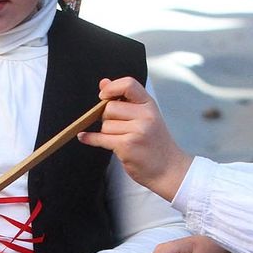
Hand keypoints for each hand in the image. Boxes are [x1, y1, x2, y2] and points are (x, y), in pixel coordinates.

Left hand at [77, 77, 192, 200]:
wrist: (168, 169)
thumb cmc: (155, 143)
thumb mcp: (145, 116)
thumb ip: (124, 99)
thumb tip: (103, 83)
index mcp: (149, 105)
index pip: (128, 84)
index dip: (111, 88)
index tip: (104, 96)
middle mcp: (145, 116)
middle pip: (110, 107)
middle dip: (107, 118)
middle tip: (118, 128)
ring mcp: (137, 131)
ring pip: (105, 125)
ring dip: (108, 133)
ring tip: (123, 140)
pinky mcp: (127, 146)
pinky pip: (100, 138)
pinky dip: (90, 138)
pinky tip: (84, 137)